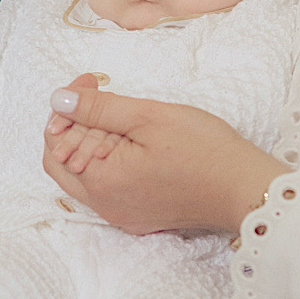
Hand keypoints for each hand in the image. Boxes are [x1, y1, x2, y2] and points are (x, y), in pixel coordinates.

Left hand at [44, 77, 285, 234]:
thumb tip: (58, 100)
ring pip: (83, 175)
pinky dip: (107, 161)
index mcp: (100, 181)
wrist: (244, 190)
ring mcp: (121, 215)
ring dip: (90, 142)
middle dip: (73, 123)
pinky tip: (131, 142)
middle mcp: (104, 205)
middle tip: (98, 93)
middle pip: (62, 161)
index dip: (67, 104)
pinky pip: (106, 188)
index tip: (91, 81)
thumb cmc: (203, 151)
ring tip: (119, 116)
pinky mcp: (138, 217)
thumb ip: (98, 109)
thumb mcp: (148, 117)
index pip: (56, 140)